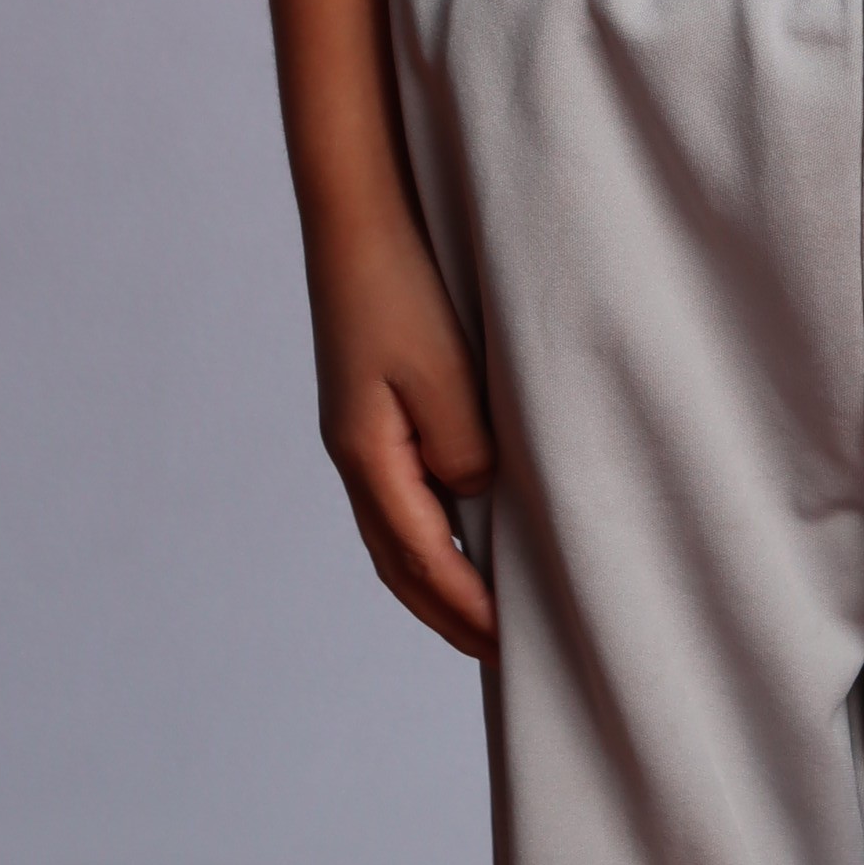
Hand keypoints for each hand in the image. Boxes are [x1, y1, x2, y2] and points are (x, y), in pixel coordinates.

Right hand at [308, 205, 497, 659]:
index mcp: (367, 454)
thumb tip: (478, 497)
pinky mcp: (367, 406)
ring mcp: (355, 430)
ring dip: (433, 577)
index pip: (422, 558)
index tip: (510, 648)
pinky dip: (428, 530)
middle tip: (496, 653)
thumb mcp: (446, 373)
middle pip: (397, 562)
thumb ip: (465, 449)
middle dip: (444, 612)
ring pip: (393, 531)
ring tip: (479, 610)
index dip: (466, 608)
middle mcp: (353, 453)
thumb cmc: (401, 284)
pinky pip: (399, 492)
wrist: (356, 211)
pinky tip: (460, 525)